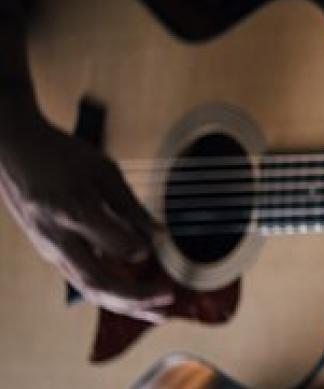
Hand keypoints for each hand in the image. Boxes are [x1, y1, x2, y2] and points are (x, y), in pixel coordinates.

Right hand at [0, 118, 171, 321]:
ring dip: (126, 305)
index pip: (113, 244)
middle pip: (97, 280)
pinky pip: (82, 281)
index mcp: (73, 210)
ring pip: (89, 288)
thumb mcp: (103, 170)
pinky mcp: (50, 253)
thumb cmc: (62, 155)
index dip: (140, 249)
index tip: (159, 246)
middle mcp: (58, 237)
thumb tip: (159, 236)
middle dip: (136, 297)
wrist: (14, 152)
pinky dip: (111, 294)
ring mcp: (50, 249)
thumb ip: (130, 206)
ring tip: (158, 313)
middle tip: (168, 297)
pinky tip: (135, 300)